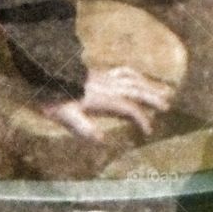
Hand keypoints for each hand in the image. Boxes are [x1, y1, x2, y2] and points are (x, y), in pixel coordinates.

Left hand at [43, 65, 173, 141]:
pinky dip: (134, 74)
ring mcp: (104, 77)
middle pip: (135, 90)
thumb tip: (102, 140)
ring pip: (132, 78)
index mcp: (102, 98)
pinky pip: (122, 71)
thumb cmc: (53, 96)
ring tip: (163, 89)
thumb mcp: (65, 115)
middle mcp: (107, 85)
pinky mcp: (99, 73)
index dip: (141, 119)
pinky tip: (138, 77)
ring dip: (148, 84)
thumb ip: (83, 127)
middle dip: (152, 98)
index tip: (148, 131)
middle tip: (168, 104)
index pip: (128, 108)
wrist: (44, 71)